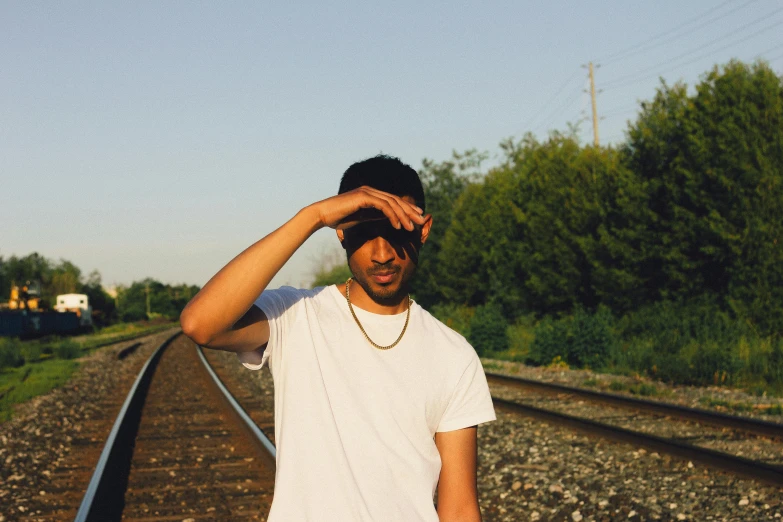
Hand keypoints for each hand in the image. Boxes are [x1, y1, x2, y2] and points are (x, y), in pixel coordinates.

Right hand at [312, 186, 427, 230]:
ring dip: (403, 216)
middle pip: (396, 200)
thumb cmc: (339, 218)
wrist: (322, 215)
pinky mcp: (364, 197)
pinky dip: (392, 215)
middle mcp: (370, 191)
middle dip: (410, 211)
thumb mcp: (361, 218)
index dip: (407, 208)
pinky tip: (398, 226)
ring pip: (392, 203)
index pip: (393, 200)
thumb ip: (374, 216)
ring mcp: (367, 192)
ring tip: (411, 227)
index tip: (417, 217)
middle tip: (422, 220)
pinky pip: (383, 206)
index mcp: (370, 195)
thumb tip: (389, 220)